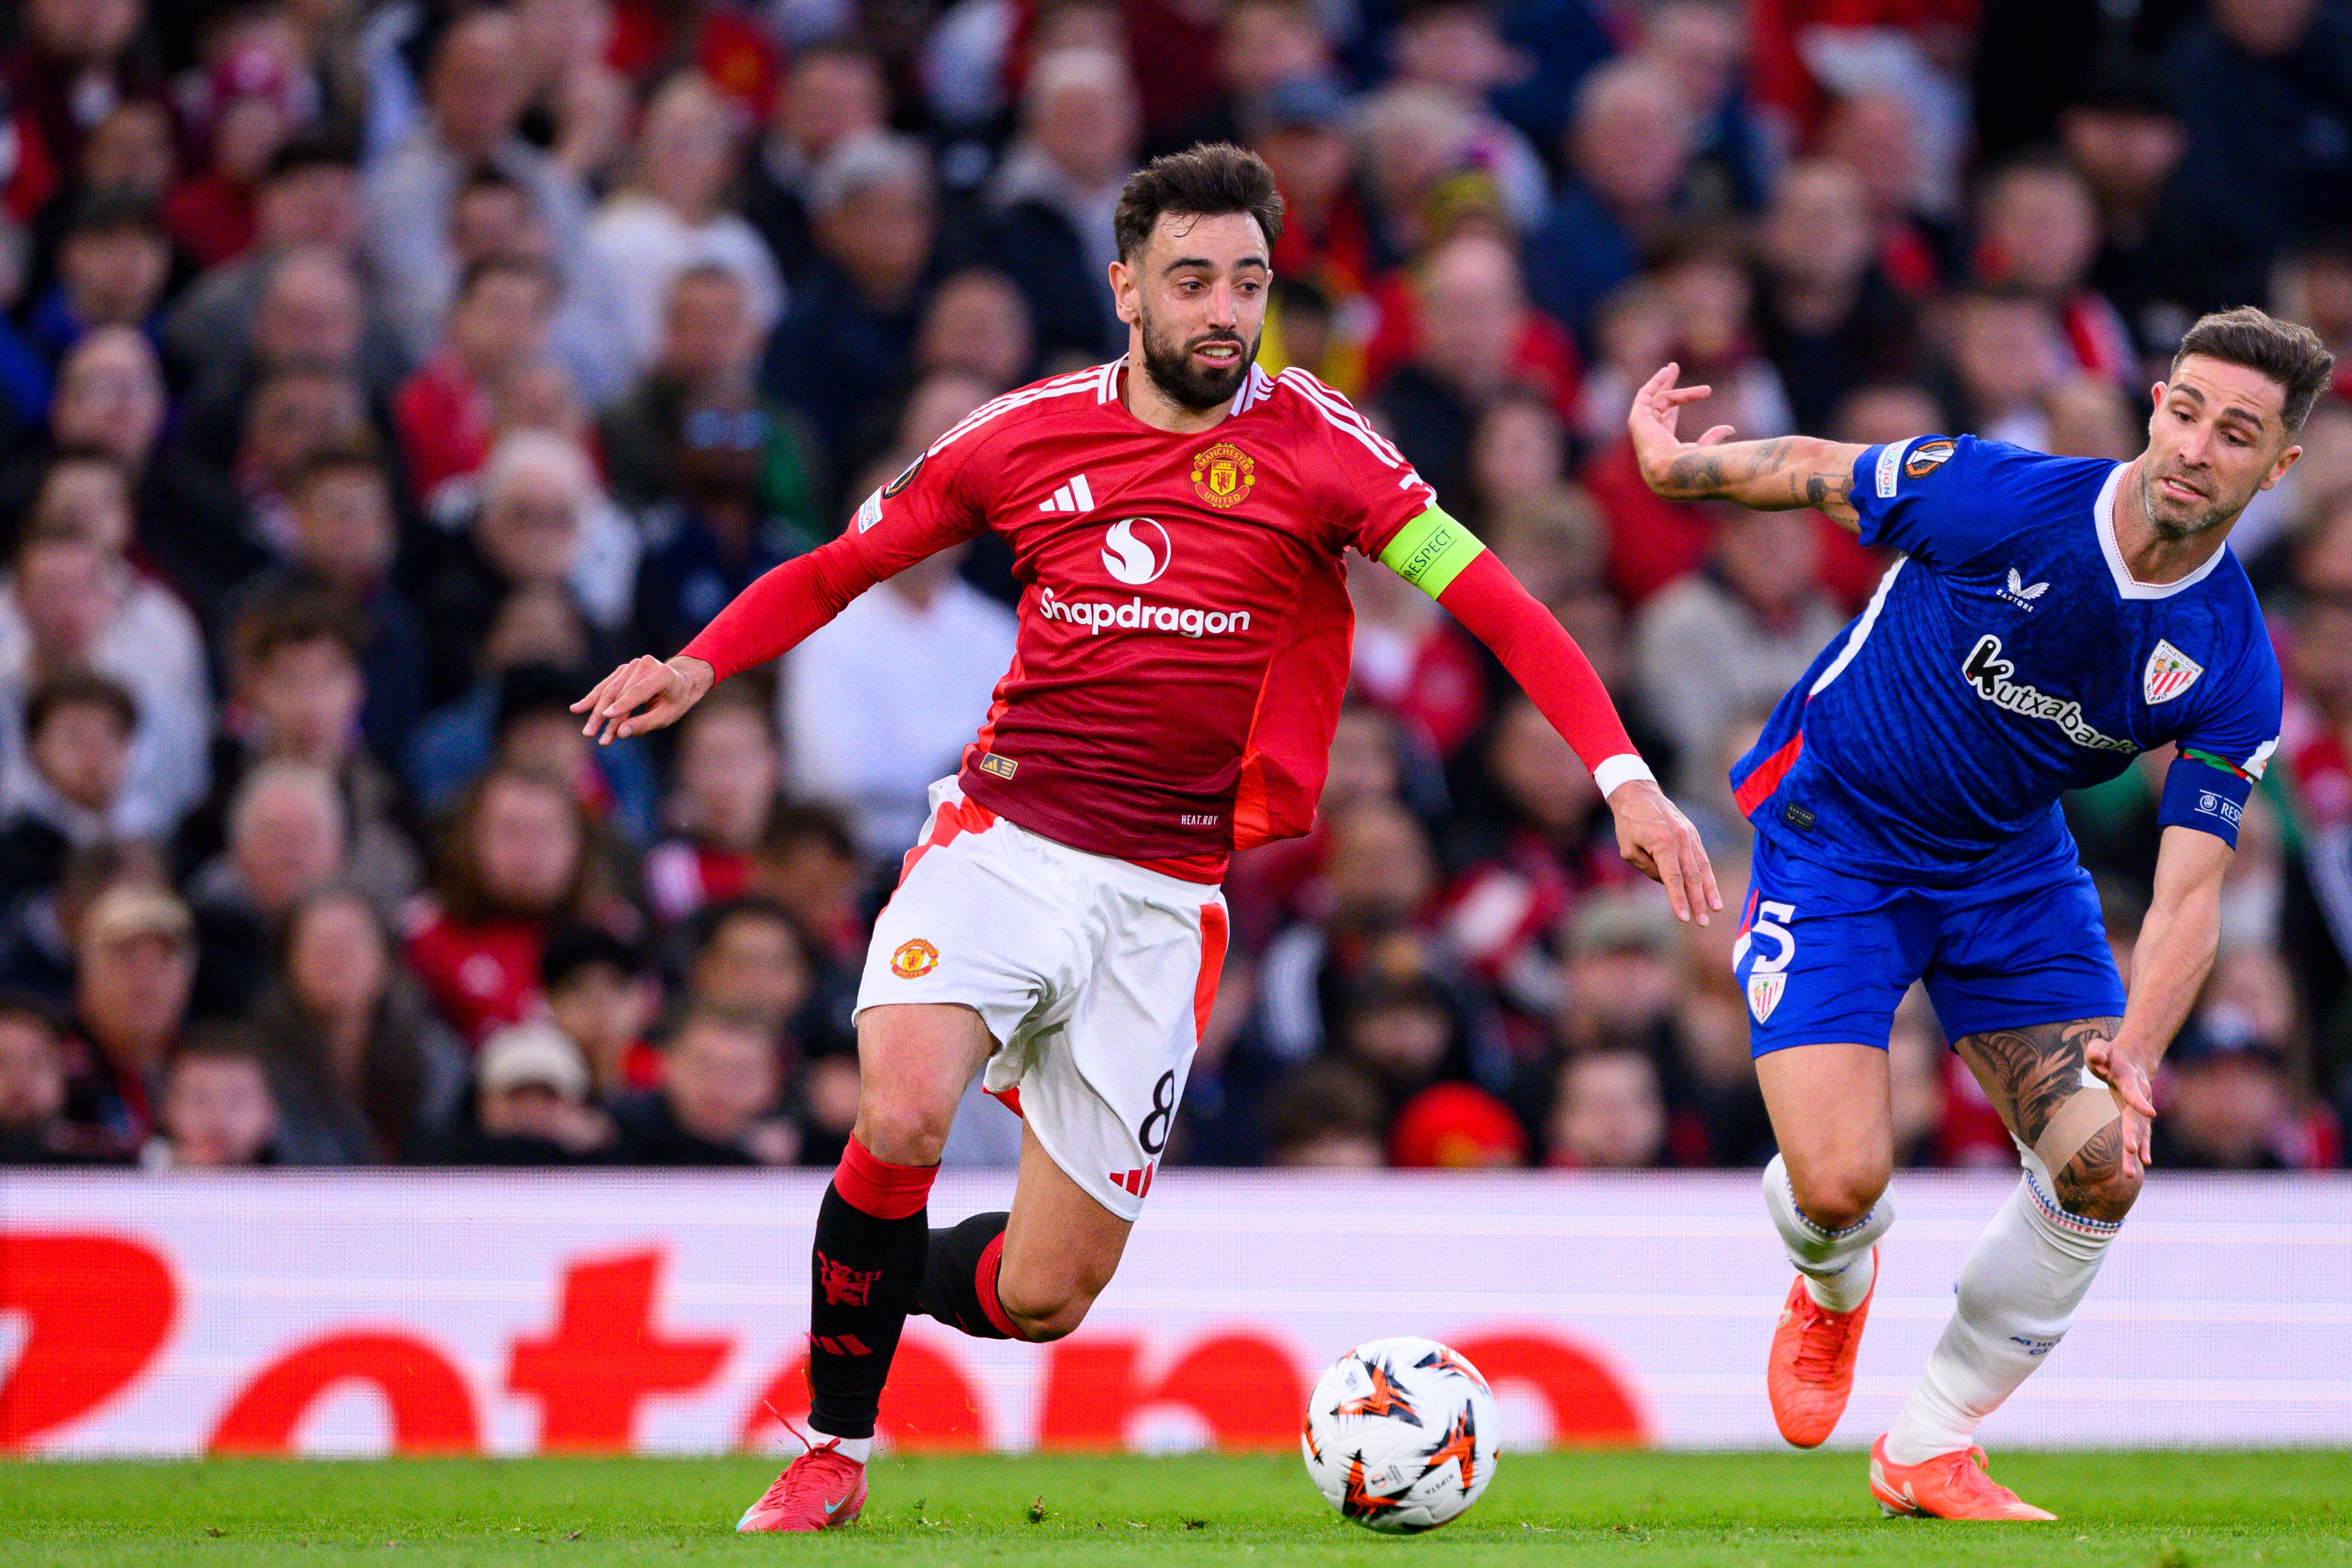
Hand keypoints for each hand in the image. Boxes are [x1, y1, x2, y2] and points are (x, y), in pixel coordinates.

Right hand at [571, 655, 712, 743]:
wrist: (682, 681)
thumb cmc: (676, 701)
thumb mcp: (667, 716)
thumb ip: (644, 724)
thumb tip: (620, 733)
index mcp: (661, 675)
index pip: (637, 691)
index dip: (622, 705)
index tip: (606, 716)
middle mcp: (645, 665)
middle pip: (619, 693)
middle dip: (604, 716)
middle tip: (591, 735)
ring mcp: (632, 665)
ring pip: (609, 691)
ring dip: (596, 712)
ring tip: (588, 732)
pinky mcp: (623, 670)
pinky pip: (605, 686)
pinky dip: (593, 699)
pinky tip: (577, 709)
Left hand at [1607, 777, 1721, 924]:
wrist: (1638, 793)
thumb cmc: (1629, 823)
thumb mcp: (1629, 850)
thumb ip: (1648, 869)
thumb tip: (1667, 883)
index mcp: (1663, 844)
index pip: (1673, 879)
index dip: (1678, 900)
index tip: (1683, 918)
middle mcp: (1680, 840)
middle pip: (1692, 877)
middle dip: (1698, 902)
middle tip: (1702, 923)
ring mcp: (1690, 836)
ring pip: (1703, 867)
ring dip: (1709, 890)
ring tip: (1715, 909)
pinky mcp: (1693, 834)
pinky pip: (1702, 857)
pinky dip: (1708, 874)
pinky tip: (1711, 889)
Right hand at [1628, 362, 1735, 494]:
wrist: (1670, 469)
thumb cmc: (1685, 466)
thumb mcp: (1703, 451)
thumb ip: (1713, 439)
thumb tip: (1730, 429)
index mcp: (1662, 441)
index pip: (1669, 415)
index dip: (1681, 399)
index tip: (1700, 390)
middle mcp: (1650, 433)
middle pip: (1659, 402)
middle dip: (1666, 384)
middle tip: (1673, 368)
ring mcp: (1642, 426)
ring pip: (1656, 398)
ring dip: (1666, 382)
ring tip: (1674, 367)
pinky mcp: (1637, 418)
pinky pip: (1644, 396)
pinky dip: (1654, 383)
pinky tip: (1665, 372)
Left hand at [2084, 1035, 2157, 1171]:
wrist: (2129, 1060)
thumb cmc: (2110, 1055)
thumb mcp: (2099, 1048)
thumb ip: (2097, 1052)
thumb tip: (2096, 1059)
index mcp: (2130, 1080)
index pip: (2135, 1092)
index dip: (2141, 1102)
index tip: (2151, 1113)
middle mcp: (2140, 1097)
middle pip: (2137, 1119)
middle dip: (2134, 1135)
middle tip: (2131, 1151)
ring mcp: (2139, 1109)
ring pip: (2139, 1132)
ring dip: (2136, 1150)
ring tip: (2130, 1171)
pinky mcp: (2137, 1117)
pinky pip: (2141, 1135)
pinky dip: (2142, 1148)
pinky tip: (2143, 1164)